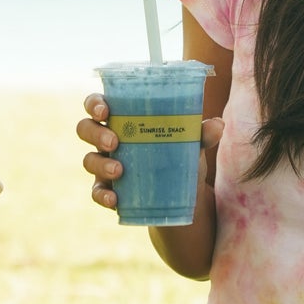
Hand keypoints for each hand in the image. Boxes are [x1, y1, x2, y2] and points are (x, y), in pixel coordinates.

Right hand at [77, 94, 222, 212]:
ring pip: (88, 160)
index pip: (98, 104)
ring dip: (100, 164)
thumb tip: (218, 125)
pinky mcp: (110, 190)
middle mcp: (110, 140)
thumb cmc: (181, 156)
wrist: (183, 196)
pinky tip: (115, 199)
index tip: (105, 110)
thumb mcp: (192, 145)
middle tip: (114, 141)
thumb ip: (201, 134)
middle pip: (85, 128)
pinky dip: (103, 195)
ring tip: (119, 171)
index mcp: (125, 119)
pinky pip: (96, 192)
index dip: (94, 104)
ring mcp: (106, 166)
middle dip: (94, 133)